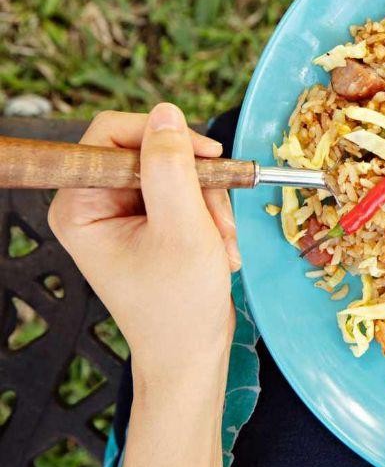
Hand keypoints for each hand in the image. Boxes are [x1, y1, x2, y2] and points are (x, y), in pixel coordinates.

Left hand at [48, 103, 240, 383]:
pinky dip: (210, 215)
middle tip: (219, 218)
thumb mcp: (182, 229)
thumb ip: (172, 167)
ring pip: (176, 171)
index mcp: (80, 205)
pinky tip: (219, 246)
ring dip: (210, 204)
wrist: (191, 352)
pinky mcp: (146, 221)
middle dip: (196, 183)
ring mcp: (120, 213)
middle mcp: (93, 203)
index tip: (207, 155)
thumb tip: (167, 114)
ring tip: (222, 244)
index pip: (111, 134)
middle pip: (150, 152)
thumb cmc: (179, 305)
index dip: (162, 136)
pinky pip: (184, 192)